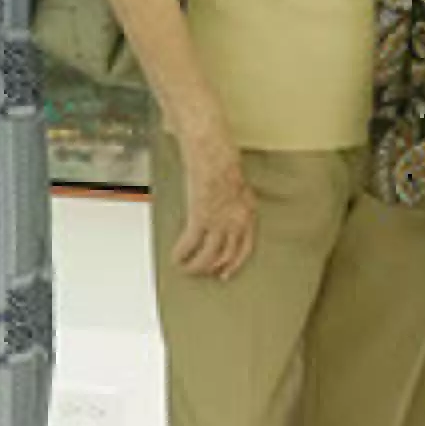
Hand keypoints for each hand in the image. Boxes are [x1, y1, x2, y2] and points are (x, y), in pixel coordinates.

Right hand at [171, 132, 256, 279]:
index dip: (234, 264)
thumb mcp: (238, 186)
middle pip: (227, 256)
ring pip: (209, 257)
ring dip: (196, 267)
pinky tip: (176, 257)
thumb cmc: (223, 161)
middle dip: (213, 268)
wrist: (213, 152)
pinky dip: (181, 254)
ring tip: (186, 269)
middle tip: (204, 273)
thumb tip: (223, 216)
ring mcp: (220, 222)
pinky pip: (190, 244)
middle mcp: (237, 222)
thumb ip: (233, 204)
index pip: (245, 248)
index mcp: (248, 213)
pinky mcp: (201, 218)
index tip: (226, 273)